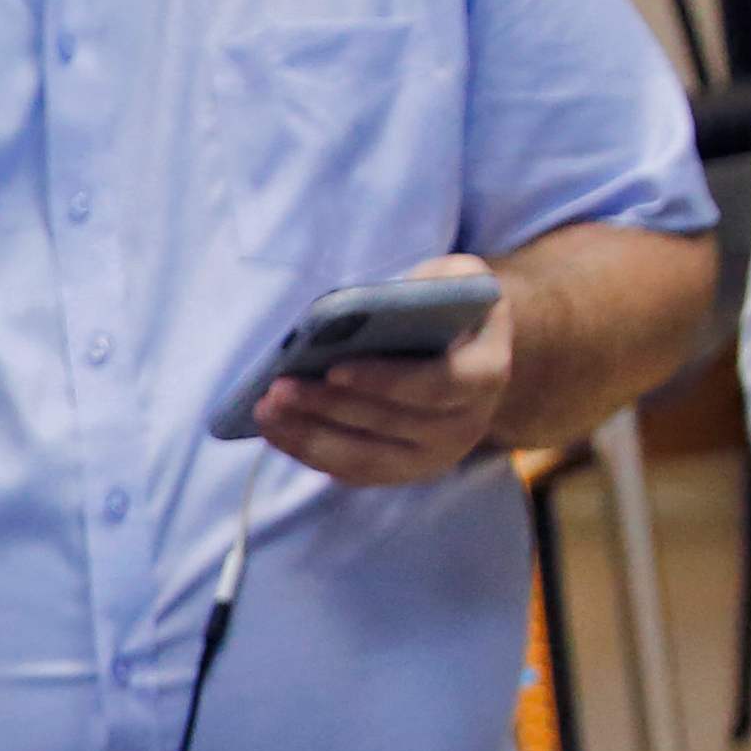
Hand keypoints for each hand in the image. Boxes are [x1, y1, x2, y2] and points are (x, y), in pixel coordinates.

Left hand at [254, 255, 510, 486]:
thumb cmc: (447, 306)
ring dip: (309, 435)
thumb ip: (434, 282)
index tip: (335, 367)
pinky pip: (351, 471)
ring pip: (366, 457)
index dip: (386, 380)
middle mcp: (467, 425)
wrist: (461, 350)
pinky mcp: (401, 471)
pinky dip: (308, 451)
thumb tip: (374, 304)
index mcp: (486, 373)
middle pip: (390, 423)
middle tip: (278, 387)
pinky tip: (273, 428)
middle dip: (329, 406)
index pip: (438, 385)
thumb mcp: (455, 279)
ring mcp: (433, 456)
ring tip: (265, 408)